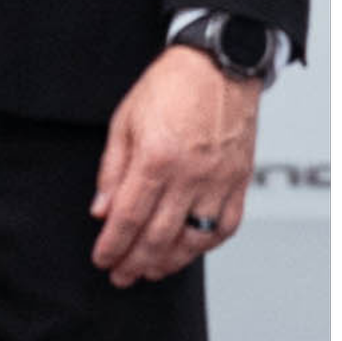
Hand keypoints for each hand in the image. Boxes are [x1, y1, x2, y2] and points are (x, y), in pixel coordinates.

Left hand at [89, 45, 259, 285]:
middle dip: (135, 263)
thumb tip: (102, 211)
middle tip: (121, 276)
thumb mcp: (125, 122)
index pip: (129, 217)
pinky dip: (206, 245)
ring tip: (150, 270)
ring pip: (194, 239)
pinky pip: (226, 226)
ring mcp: (219, 180)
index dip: (113, 245)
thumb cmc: (171, 86)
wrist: (219, 64)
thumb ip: (112, 171)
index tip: (103, 260)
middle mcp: (190, 174)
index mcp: (156, 157)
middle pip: (159, 236)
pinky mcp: (239, 180)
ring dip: (169, 261)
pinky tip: (188, 250)